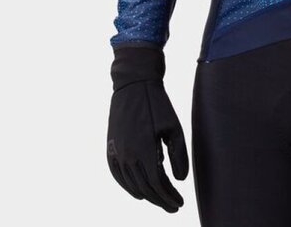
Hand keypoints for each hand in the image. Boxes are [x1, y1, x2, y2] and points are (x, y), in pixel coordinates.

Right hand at [107, 78, 188, 211]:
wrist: (134, 83)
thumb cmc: (158, 104)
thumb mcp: (174, 127)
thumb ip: (178, 155)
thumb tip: (180, 180)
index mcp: (144, 149)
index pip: (157, 184)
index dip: (168, 196)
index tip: (179, 203)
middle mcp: (127, 154)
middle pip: (144, 188)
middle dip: (160, 200)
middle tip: (173, 206)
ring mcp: (116, 151)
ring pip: (130, 184)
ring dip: (146, 195)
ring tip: (159, 199)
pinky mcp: (110, 146)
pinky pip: (117, 175)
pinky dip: (127, 186)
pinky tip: (138, 191)